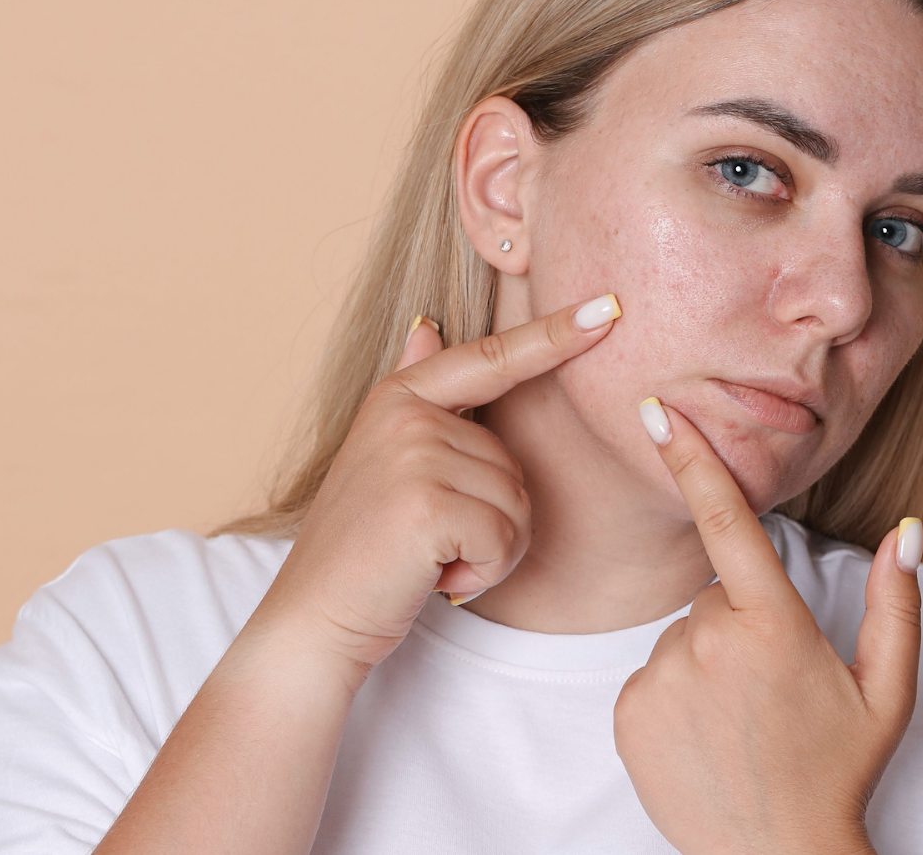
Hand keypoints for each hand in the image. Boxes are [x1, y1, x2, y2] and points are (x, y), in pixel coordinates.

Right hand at [257, 294, 622, 669]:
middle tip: (435, 540)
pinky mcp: (427, 505)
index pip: (493, 357)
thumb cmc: (364, 545)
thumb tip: (427, 325)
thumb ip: (418, 392)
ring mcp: (415, 455)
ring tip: (432, 558)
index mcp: (401, 396)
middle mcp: (407, 415)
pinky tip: (437, 577)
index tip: (609, 307)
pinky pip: (504, 538)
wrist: (312, 616)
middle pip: (514, 464)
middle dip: (493, 518)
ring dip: (490, 550)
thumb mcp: (384, 457)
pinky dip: (483, 571)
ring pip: (516, 505)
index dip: (555, 334)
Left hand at [614, 400, 922, 854]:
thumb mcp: (888, 690)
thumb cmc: (840, 771)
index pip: (727, 521)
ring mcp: (662, 679)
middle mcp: (708, 643)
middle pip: (715, 595)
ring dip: (707, 661)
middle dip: (741, 622)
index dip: (693, 457)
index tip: (656, 409)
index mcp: (774, 625)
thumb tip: (907, 531)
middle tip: (772, 687)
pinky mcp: (628, 713)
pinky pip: (650, 675)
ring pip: (682, 636)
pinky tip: (706, 734)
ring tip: (741, 719)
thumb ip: (897, 603)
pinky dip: (674, 694)